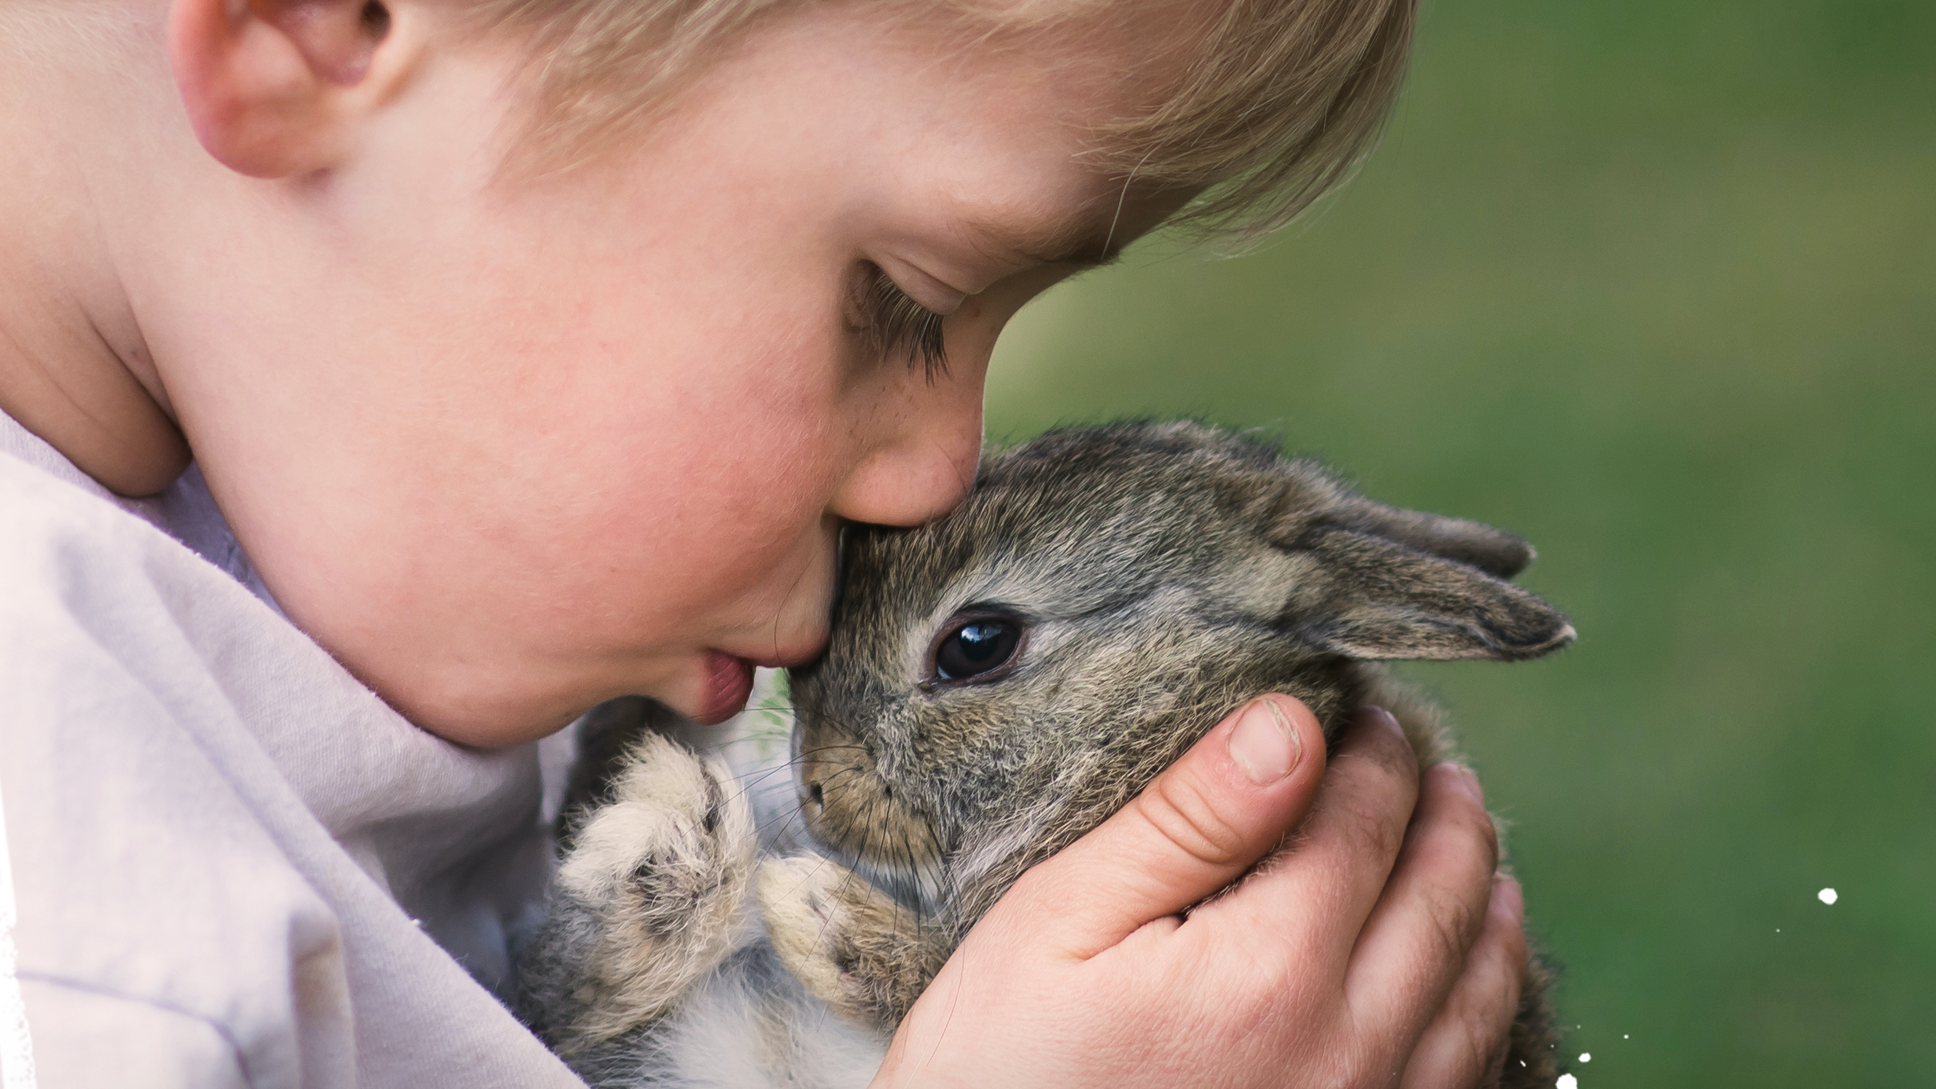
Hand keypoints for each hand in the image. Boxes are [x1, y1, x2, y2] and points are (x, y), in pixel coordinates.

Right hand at [870, 698, 1526, 1088]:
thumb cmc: (997, 1068)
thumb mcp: (1060, 923)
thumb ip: (1188, 823)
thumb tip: (1289, 728)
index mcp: (1269, 969)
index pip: (1362, 825)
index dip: (1374, 756)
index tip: (1369, 714)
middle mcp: (1344, 1049)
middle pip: (1439, 901)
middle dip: (1445, 817)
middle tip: (1436, 764)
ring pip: (1474, 994)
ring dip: (1484, 905)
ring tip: (1479, 854)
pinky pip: (1461, 1075)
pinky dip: (1487, 1005)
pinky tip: (1472, 979)